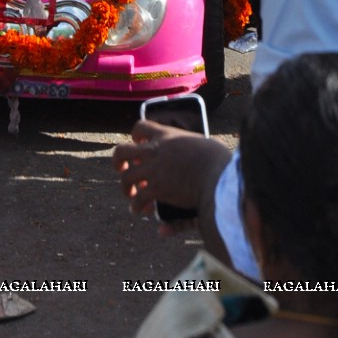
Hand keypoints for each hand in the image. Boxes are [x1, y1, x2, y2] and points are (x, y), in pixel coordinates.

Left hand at [113, 118, 229, 235]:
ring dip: (127, 188)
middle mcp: (155, 150)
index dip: (136, 137)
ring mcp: (154, 170)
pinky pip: (138, 199)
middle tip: (122, 170)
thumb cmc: (218, 159)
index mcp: (166, 135)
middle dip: (118, 162)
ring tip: (132, 196)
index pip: (141, 127)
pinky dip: (137, 206)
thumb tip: (196, 148)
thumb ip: (191, 145)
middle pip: (122, 151)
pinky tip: (141, 210)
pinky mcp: (157, 189)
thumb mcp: (202, 142)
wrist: (219, 176)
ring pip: (126, 178)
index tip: (139, 145)